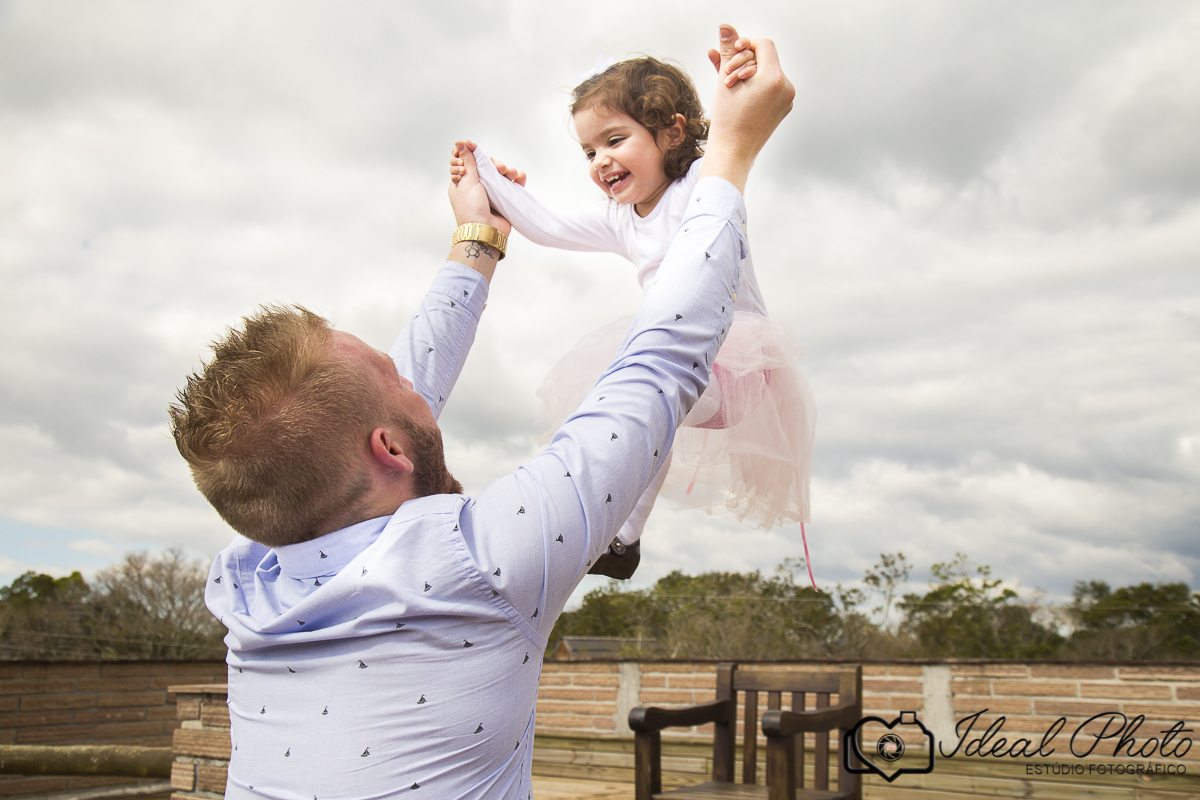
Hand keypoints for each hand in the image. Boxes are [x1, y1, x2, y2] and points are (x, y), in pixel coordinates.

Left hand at [447, 140, 511, 235]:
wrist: (485, 231)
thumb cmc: (471, 209)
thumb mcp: (467, 181)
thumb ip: (467, 161)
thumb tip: (460, 143)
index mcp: (464, 182)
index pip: (469, 162)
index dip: (475, 156)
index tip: (478, 154)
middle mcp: (477, 186)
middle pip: (488, 167)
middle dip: (495, 164)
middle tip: (499, 167)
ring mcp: (491, 194)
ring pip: (501, 175)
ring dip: (507, 170)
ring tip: (510, 173)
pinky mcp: (504, 200)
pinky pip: (513, 186)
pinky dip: (517, 179)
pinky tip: (519, 176)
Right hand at [699, 24, 794, 192]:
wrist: (733, 153)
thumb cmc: (727, 119)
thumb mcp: (724, 80)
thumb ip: (727, 51)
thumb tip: (726, 27)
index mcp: (774, 79)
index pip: (764, 45)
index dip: (746, 45)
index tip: (730, 54)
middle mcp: (786, 88)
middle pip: (766, 59)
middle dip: (744, 61)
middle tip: (725, 73)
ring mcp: (787, 100)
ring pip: (766, 73)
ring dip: (748, 73)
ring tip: (727, 83)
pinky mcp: (783, 109)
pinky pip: (769, 88)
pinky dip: (754, 85)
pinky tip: (738, 90)